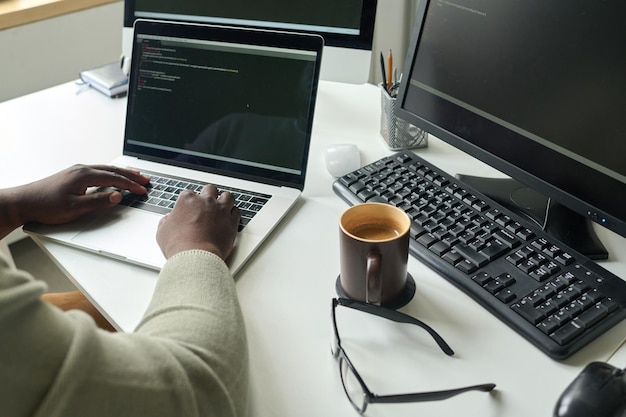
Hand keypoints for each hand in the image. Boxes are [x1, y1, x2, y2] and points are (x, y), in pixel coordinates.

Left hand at [2, 164, 148, 229]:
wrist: (24, 201)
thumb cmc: (46, 206)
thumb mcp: (74, 208)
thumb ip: (98, 202)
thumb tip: (117, 196)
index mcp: (84, 175)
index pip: (114, 178)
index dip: (131, 185)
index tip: (143, 190)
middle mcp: (82, 169)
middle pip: (113, 170)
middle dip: (131, 175)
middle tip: (146, 180)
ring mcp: (77, 171)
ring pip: (106, 169)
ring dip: (123, 173)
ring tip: (136, 176)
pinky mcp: (73, 175)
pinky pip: (98, 171)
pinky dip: (111, 173)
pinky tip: (114, 176)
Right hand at [156, 185, 240, 259]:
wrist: (196, 257)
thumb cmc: (179, 245)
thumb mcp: (163, 232)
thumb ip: (166, 221)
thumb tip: (168, 218)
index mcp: (188, 200)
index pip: (189, 194)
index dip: (190, 202)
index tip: (190, 209)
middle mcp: (206, 201)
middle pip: (210, 190)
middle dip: (209, 195)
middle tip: (207, 204)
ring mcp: (220, 210)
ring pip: (227, 196)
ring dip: (225, 200)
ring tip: (222, 207)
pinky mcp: (232, 221)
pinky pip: (237, 211)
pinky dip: (234, 213)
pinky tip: (230, 218)